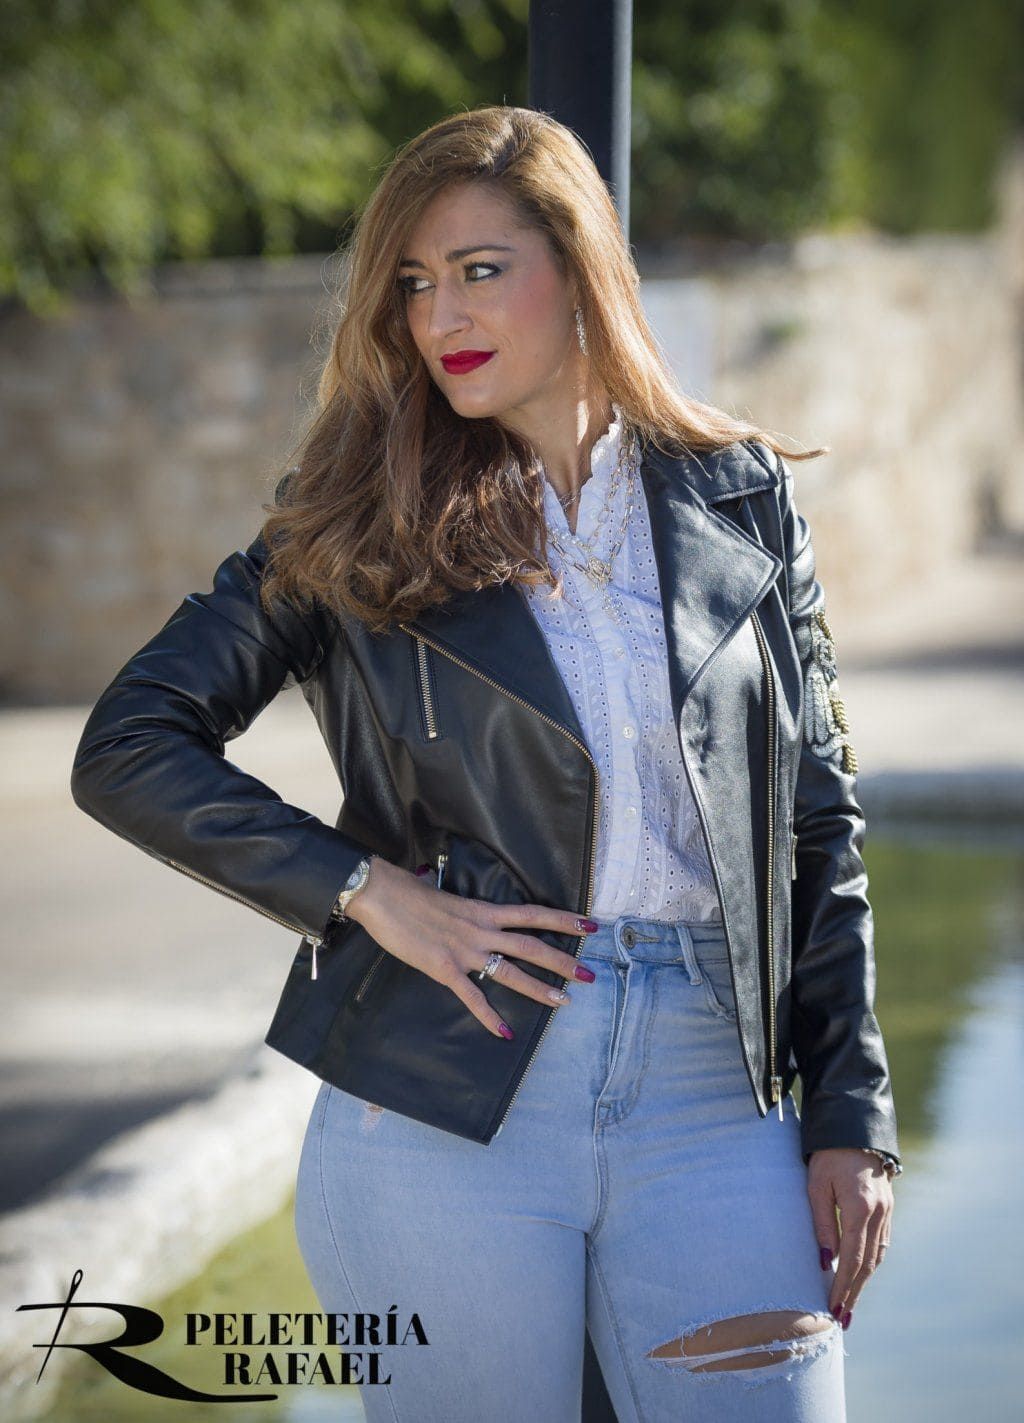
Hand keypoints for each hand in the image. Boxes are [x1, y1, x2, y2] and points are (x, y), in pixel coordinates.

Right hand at [345, 856, 597, 1037]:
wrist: (382, 895)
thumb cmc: (409, 893)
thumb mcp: (447, 897)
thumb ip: (463, 910)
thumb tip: (465, 910)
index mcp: (483, 910)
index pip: (533, 913)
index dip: (563, 919)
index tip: (590, 925)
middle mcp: (481, 929)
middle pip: (532, 945)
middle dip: (563, 961)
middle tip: (590, 975)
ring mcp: (464, 950)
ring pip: (511, 971)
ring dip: (539, 988)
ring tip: (564, 1002)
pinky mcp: (443, 968)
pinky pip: (472, 996)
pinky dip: (489, 1017)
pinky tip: (505, 1033)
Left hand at [807, 1147, 893, 1327]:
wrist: (853, 1126)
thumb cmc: (828, 1155)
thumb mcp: (816, 1186)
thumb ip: (822, 1224)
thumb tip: (826, 1262)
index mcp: (861, 1209)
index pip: (853, 1259)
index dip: (844, 1286)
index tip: (834, 1309)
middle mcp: (879, 1213)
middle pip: (869, 1263)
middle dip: (855, 1292)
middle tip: (843, 1318)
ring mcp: (887, 1211)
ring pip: (878, 1255)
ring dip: (864, 1280)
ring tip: (849, 1302)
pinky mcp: (887, 1207)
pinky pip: (882, 1242)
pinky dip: (871, 1261)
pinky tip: (861, 1273)